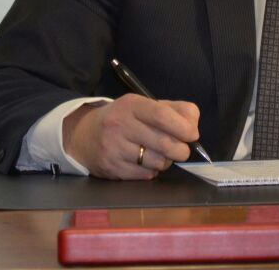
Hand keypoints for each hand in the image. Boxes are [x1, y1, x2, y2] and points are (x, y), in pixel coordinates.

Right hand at [62, 94, 200, 179]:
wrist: (84, 135)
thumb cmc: (124, 119)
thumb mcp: (145, 105)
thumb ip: (174, 110)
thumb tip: (193, 125)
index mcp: (131, 105)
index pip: (162, 115)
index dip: (183, 127)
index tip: (193, 135)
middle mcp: (120, 125)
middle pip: (164, 143)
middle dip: (181, 150)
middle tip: (182, 150)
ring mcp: (114, 148)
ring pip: (157, 162)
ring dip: (166, 161)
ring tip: (159, 154)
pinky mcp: (112, 168)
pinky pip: (146, 175)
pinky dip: (152, 171)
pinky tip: (144, 162)